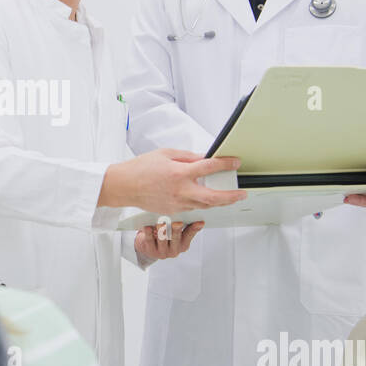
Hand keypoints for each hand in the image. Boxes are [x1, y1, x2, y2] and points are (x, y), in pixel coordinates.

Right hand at [100, 149, 247, 214]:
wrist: (124, 186)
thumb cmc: (141, 168)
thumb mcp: (166, 154)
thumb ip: (187, 157)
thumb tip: (204, 157)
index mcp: (179, 173)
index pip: (209, 167)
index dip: (225, 164)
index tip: (234, 162)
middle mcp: (180, 190)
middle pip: (213, 197)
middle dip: (231, 196)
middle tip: (241, 194)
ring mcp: (177, 203)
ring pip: (204, 205)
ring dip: (218, 201)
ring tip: (228, 197)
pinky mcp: (172, 211)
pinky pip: (192, 207)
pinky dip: (201, 202)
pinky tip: (203, 198)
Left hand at [135, 220, 203, 263]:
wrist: (149, 248)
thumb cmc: (165, 237)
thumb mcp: (177, 233)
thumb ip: (184, 225)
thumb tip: (191, 211)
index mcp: (183, 244)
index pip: (190, 235)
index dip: (195, 228)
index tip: (199, 222)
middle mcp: (174, 250)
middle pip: (176, 238)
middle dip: (177, 230)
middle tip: (177, 223)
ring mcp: (162, 251)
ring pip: (162, 240)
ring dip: (162, 230)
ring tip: (161, 223)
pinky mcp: (150, 250)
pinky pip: (149, 240)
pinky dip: (148, 233)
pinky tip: (147, 227)